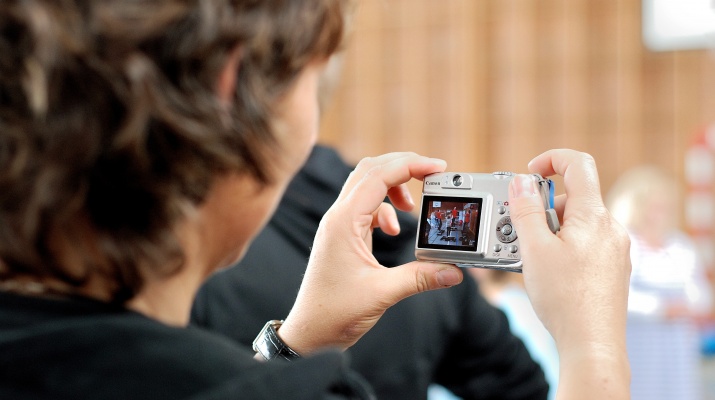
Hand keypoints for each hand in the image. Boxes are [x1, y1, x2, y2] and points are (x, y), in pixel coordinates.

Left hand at [278, 152, 462, 352]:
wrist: (308, 333)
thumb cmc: (333, 313)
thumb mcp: (382, 293)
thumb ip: (419, 278)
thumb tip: (453, 271)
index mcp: (343, 222)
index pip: (378, 175)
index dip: (410, 165)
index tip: (437, 167)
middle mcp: (338, 217)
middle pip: (370, 170)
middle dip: (403, 166)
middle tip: (432, 174)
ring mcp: (338, 225)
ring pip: (367, 186)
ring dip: (394, 188)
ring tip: (413, 208)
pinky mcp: (342, 236)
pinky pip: (366, 208)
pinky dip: (385, 210)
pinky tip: (394, 231)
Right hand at [507, 149, 630, 398]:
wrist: (592, 343)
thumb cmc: (564, 299)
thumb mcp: (534, 249)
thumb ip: (525, 209)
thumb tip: (521, 181)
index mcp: (594, 216)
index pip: (579, 165)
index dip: (551, 160)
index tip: (530, 172)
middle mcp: (610, 228)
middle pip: (572, 199)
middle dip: (542, 209)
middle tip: (519, 232)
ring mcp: (615, 249)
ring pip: (576, 224)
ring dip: (550, 232)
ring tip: (531, 258)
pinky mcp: (612, 268)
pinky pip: (584, 244)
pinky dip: (563, 248)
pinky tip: (549, 272)